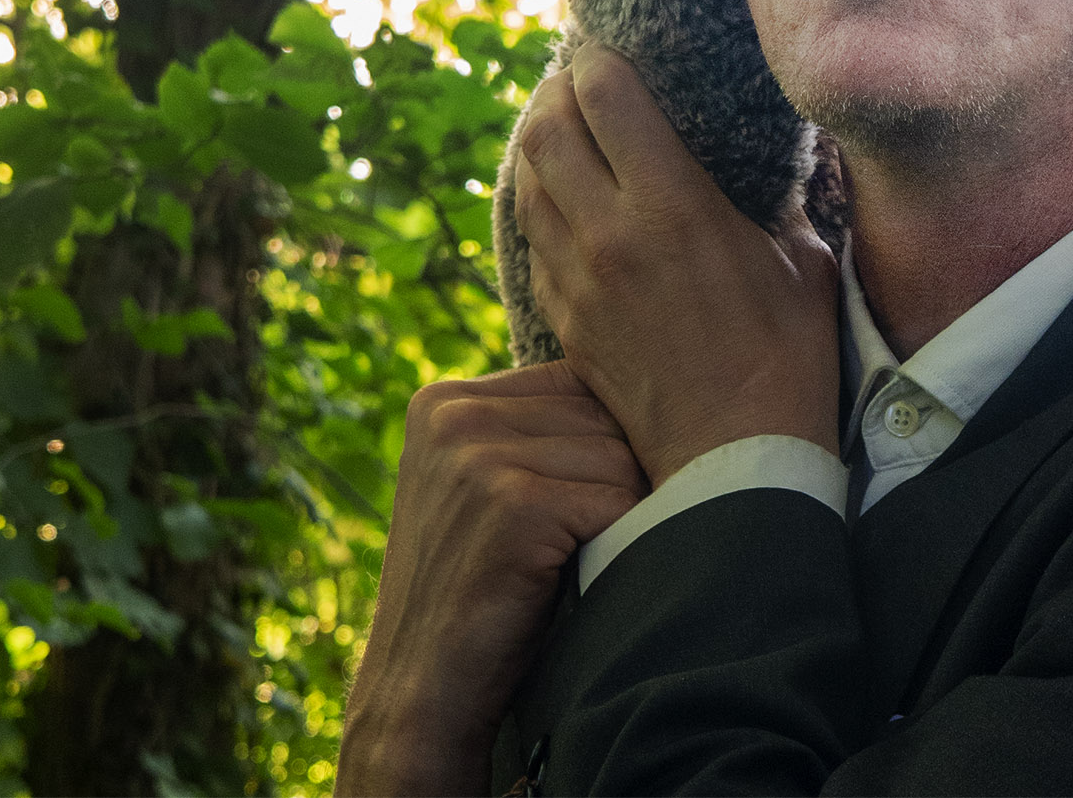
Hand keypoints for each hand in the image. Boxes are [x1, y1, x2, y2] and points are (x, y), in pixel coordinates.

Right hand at [336, 362, 644, 796]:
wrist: (422, 692)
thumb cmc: (477, 586)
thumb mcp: (484, 483)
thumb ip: (535, 428)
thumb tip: (650, 379)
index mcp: (445, 400)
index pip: (576, 383)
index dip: (604, 441)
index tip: (587, 496)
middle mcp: (454, 414)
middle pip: (601, 415)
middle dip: (617, 475)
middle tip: (587, 534)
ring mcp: (477, 456)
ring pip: (618, 457)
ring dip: (620, 512)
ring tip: (578, 555)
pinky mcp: (512, 502)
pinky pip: (616, 501)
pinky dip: (619, 540)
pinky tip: (582, 570)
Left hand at [516, 44, 840, 488]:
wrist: (734, 459)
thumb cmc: (787, 356)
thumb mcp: (801, 258)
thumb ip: (778, 194)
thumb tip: (776, 151)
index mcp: (673, 206)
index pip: (606, 96)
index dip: (600, 59)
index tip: (611, 48)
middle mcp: (611, 233)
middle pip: (547, 128)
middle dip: (558, 91)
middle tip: (580, 79)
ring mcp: (578, 278)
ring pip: (527, 180)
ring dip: (541, 141)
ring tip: (565, 125)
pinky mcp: (564, 316)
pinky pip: (533, 236)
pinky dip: (541, 198)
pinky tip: (564, 193)